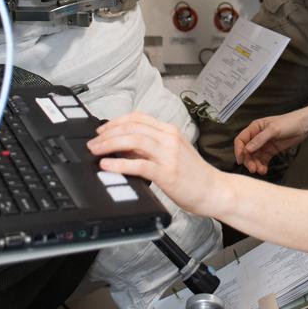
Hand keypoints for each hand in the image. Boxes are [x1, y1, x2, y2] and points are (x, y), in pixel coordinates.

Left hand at [87, 112, 220, 214]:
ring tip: (96, 150)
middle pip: (133, 127)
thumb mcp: (173, 153)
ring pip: (134, 140)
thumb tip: (122, 146)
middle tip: (93, 142)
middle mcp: (169, 138)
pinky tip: (107, 165)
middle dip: (108, 133)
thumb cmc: (194, 175)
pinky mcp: (167, 173)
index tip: (101, 129)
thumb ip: (150, 147)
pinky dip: (120, 163)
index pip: (138, 118)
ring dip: (110, 144)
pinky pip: (139, 164)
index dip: (116, 121)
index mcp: (170, 131)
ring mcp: (169, 155)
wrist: (214, 190)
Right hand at [234, 112, 307, 175]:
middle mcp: (257, 136)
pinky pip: (263, 160)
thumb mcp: (273, 130)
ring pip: (255, 157)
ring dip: (256, 164)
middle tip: (253, 169)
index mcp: (255, 128)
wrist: (303, 126)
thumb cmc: (289, 122)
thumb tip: (247, 149)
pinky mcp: (271, 150)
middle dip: (249, 160)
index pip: (241, 139)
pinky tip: (264, 170)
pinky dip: (262, 165)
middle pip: (247, 151)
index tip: (241, 160)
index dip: (239, 150)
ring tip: (260, 171)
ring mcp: (264, 144)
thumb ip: (260, 139)